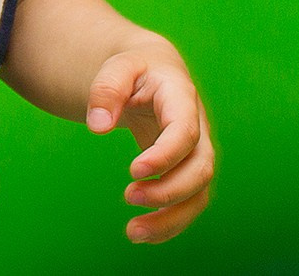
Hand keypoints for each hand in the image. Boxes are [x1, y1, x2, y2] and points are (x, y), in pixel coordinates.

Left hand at [85, 39, 212, 242]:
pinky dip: (170, 222)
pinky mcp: (187, 168)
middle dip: (169, 190)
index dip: (165, 155)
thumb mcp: (116, 67)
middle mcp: (198, 126)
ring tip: (133, 232)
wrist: (152, 72)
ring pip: (200, 192)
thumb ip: (105, 90)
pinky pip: (190, 201)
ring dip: (172, 218)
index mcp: (181, 96)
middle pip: (201, 166)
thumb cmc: (133, 69)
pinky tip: (142, 231)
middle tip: (129, 197)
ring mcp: (196, 150)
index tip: (133, 171)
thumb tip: (97, 127)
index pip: (185, 131)